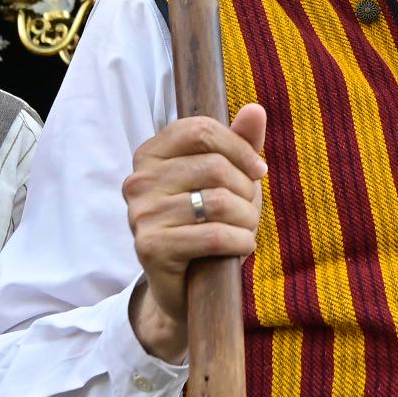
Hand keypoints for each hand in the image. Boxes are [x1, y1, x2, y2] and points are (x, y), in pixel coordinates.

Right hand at [121, 103, 269, 363]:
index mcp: (150, 154)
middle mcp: (138, 181)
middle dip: (247, 191)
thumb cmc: (207, 223)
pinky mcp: (150, 248)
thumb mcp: (227, 179)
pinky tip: (242, 248)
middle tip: (250, 211)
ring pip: (219, 202)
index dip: (239, 148)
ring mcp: (141, 214)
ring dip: (247, 220)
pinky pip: (214, 236)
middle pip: (214, 166)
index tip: (259, 171)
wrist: (184, 287)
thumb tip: (255, 109)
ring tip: (245, 230)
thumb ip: (239, 143)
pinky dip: (240, 242)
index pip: (200, 129)